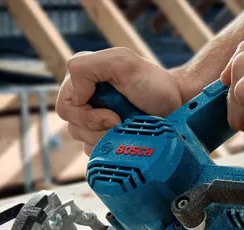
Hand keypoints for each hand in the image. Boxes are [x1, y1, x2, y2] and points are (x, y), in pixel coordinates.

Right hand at [57, 48, 182, 154]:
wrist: (178, 105)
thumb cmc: (154, 84)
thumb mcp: (122, 63)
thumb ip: (88, 67)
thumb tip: (74, 97)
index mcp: (83, 78)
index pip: (65, 106)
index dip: (86, 116)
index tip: (114, 116)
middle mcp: (85, 99)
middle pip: (73, 126)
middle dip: (98, 128)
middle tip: (121, 122)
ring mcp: (95, 121)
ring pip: (84, 141)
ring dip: (106, 138)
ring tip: (126, 129)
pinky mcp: (106, 138)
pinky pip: (96, 152)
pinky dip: (110, 149)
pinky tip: (125, 139)